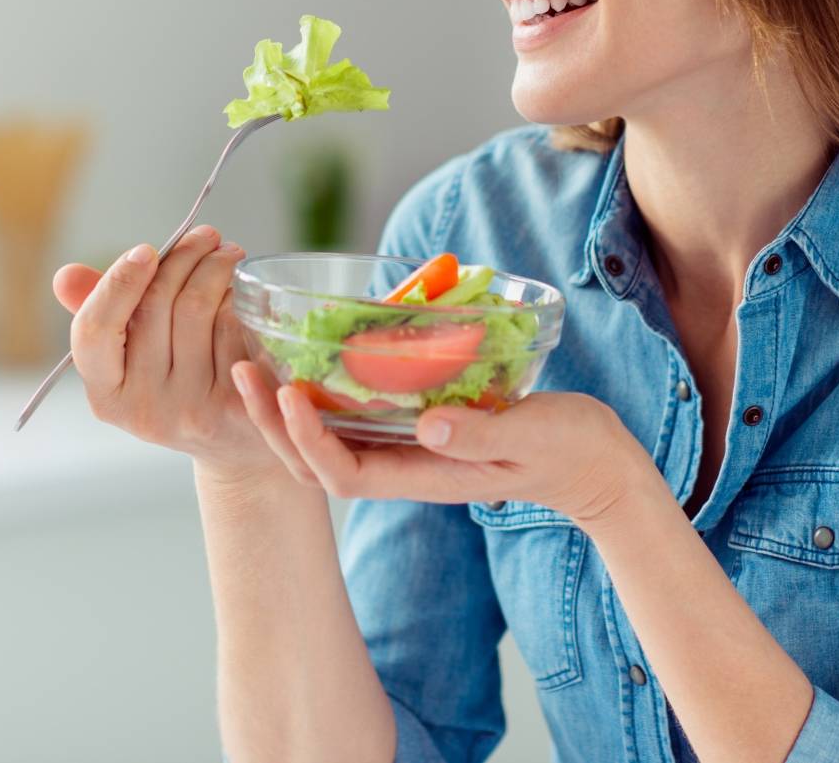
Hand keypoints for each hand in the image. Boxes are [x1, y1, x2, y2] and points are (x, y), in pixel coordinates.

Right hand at [54, 225, 284, 484]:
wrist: (239, 445)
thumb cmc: (180, 385)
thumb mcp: (134, 360)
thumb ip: (101, 315)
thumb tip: (64, 277)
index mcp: (107, 395)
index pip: (93, 332)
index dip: (117, 283)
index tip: (146, 248)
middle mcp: (145, 409)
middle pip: (155, 307)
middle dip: (183, 256)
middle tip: (206, 235)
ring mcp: (191, 411)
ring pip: (198, 310)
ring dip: (216, 267)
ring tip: (228, 253)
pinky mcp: (236, 406)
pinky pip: (233, 328)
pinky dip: (239, 297)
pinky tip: (244, 287)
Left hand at [228, 370, 655, 525]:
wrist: (595, 465)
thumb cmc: (569, 450)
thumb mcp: (533, 435)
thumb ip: (483, 432)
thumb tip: (428, 423)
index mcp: (426, 475)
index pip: (344, 472)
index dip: (307, 439)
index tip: (290, 394)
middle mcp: (406, 467)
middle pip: (318, 462)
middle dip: (274, 423)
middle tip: (243, 371)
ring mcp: (410, 451)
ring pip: (329, 442)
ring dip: (286, 411)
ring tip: (255, 366)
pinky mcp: (420, 429)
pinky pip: (356, 420)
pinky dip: (322, 396)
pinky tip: (308, 363)